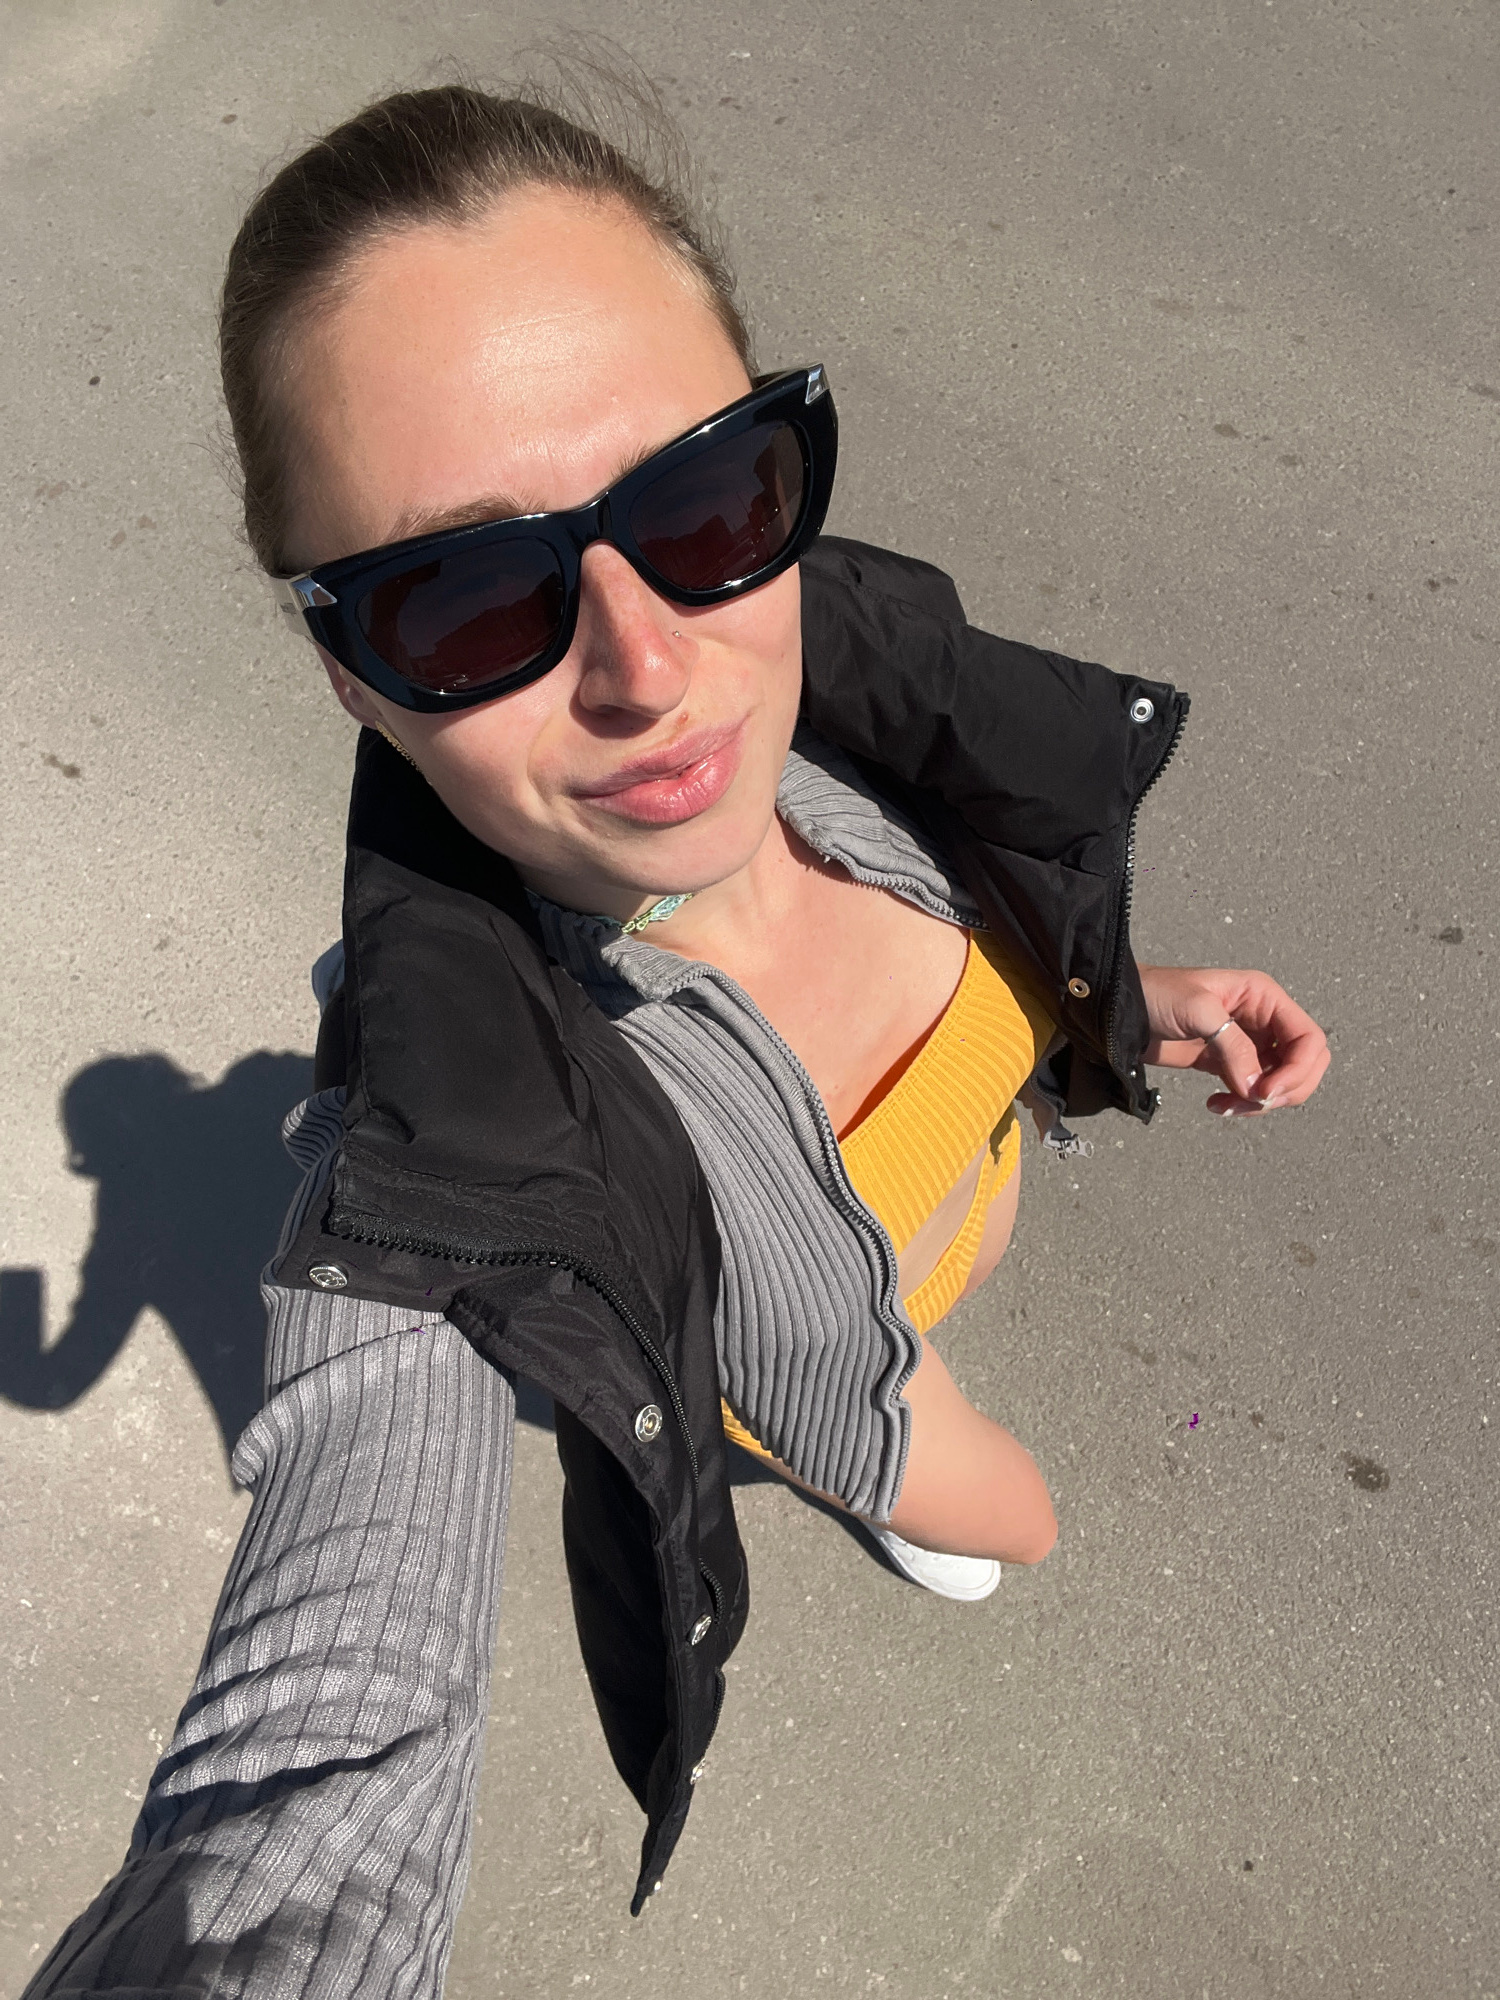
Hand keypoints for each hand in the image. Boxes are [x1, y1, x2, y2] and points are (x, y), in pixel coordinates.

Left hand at [1137, 965, 1329, 1117]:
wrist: (1120, 1010)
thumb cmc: (1156, 994)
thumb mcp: (1197, 1011)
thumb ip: (1232, 1047)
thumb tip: (1256, 1088)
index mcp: (1265, 998)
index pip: (1309, 1039)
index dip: (1298, 1070)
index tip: (1266, 1091)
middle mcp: (1264, 1021)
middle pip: (1305, 1064)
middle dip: (1286, 1089)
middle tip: (1254, 1101)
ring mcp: (1248, 1044)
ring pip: (1280, 1082)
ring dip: (1261, 1102)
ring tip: (1226, 1106)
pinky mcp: (1228, 1064)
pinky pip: (1252, 1090)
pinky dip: (1243, 1103)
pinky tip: (1216, 1104)